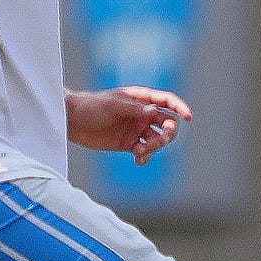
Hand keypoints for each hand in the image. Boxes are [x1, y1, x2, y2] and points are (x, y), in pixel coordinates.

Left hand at [68, 87, 192, 164]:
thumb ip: (134, 108)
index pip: (167, 101)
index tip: (189, 116)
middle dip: (167, 135)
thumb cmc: (91, 106)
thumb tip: (154, 112)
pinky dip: (146, 157)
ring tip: (140, 153)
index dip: (180, 107)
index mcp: (141, 99)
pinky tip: (138, 160)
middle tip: (157, 143)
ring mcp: (137, 129)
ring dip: (154, 148)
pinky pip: (146, 152)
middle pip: (168, 124)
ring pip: (159, 140)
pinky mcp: (130, 144)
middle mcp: (143, 114)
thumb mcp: (113, 104)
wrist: (72, 121)